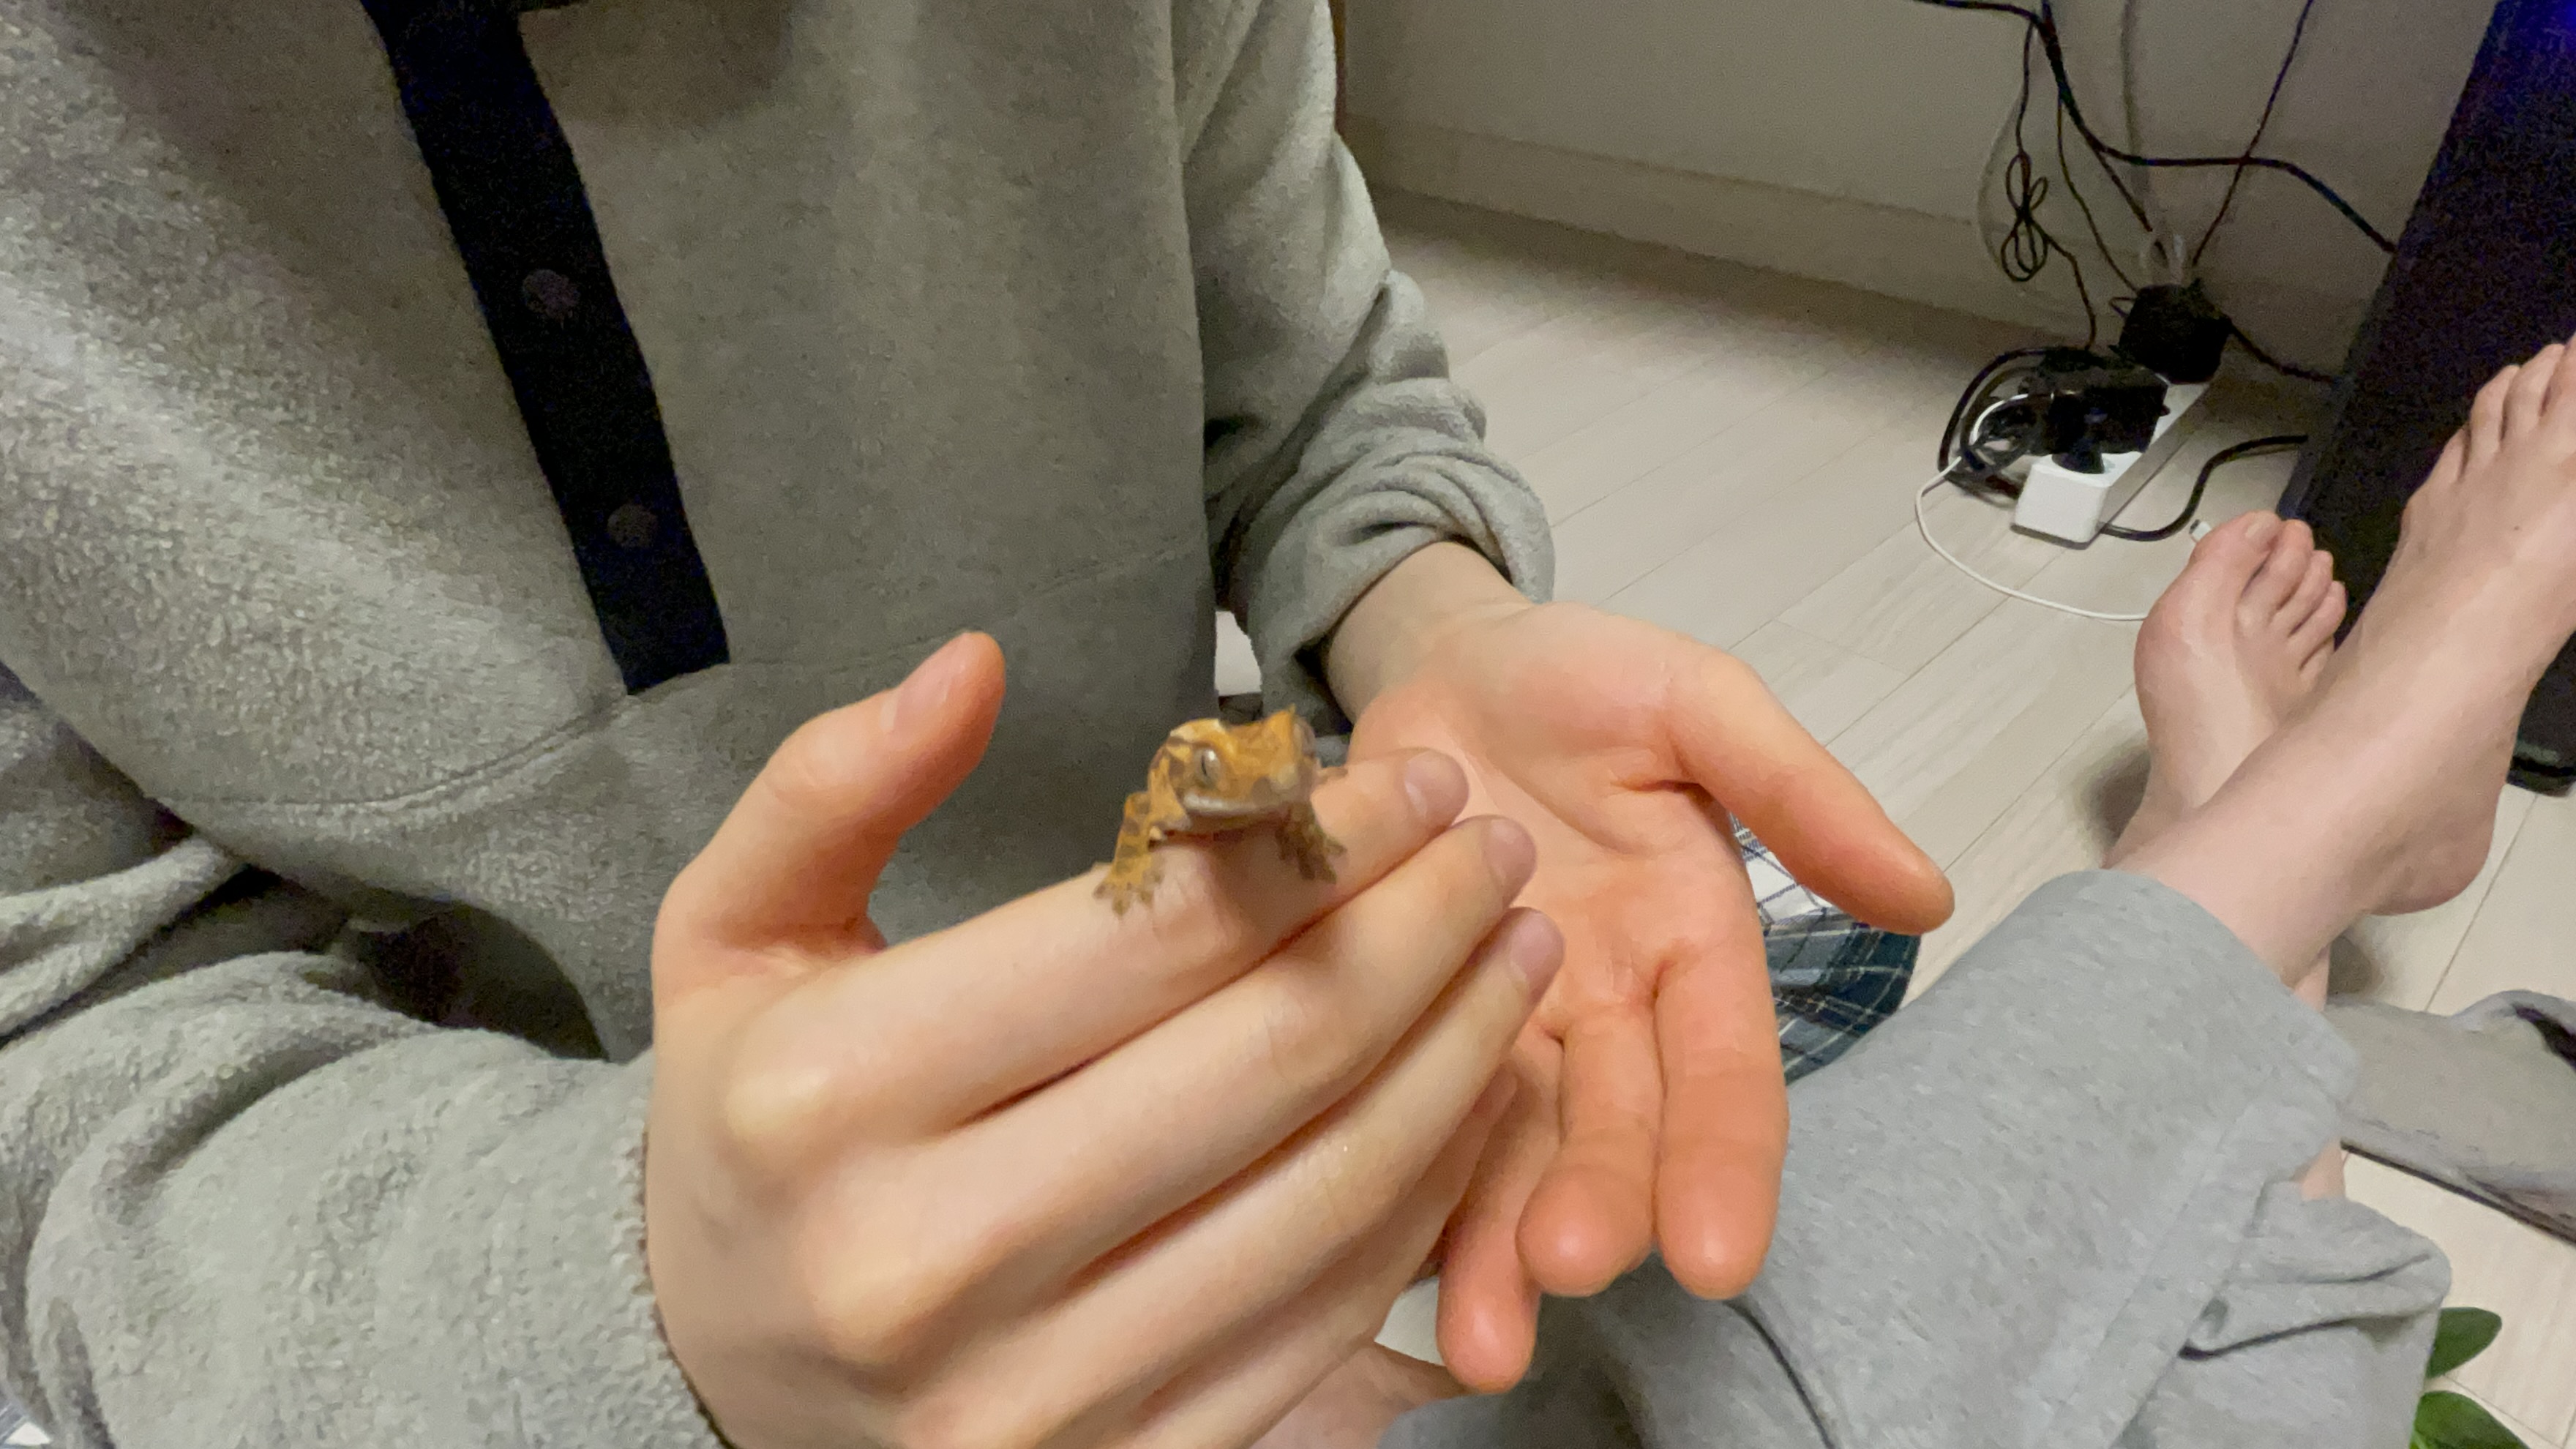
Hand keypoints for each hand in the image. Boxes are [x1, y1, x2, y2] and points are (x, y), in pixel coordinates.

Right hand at [642, 633, 1565, 1448]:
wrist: (721, 1375)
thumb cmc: (752, 1123)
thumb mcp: (730, 934)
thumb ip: (829, 790)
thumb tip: (971, 663)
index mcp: (832, 1099)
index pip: (1146, 939)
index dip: (1312, 841)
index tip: (1404, 779)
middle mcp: (930, 1261)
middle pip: (1267, 1059)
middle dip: (1418, 929)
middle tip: (1496, 846)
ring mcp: (1036, 1392)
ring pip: (1328, 1194)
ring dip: (1459, 1055)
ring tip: (1518, 951)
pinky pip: (1325, 1316)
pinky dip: (1426, 1196)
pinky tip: (1469, 1093)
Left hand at [1344, 591, 1952, 1389]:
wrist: (1435, 663)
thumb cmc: (1578, 679)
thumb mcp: (1697, 702)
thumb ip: (1797, 791)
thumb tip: (1929, 894)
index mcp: (1691, 944)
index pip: (1725, 1072)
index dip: (1726, 1162)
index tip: (1719, 1255)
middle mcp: (1603, 1012)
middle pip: (1615, 1133)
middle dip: (1600, 1211)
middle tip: (1570, 1270)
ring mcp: (1501, 1029)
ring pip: (1510, 1155)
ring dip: (1497, 1245)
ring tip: (1484, 1334)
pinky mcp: (1402, 1025)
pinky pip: (1403, 1115)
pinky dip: (1400, 1191)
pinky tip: (1379, 1269)